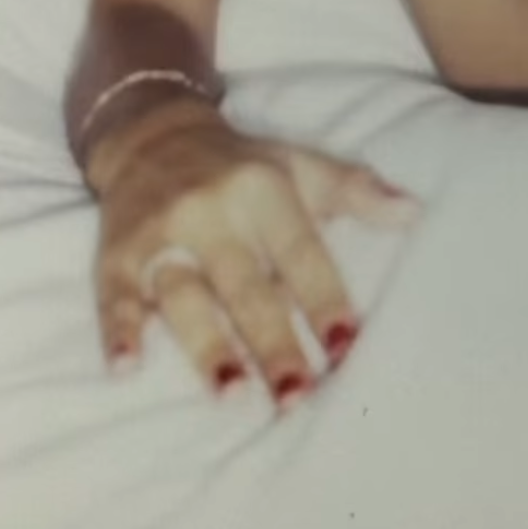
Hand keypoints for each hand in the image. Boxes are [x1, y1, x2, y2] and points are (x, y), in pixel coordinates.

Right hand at [89, 99, 421, 404]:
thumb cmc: (242, 165)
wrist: (151, 133)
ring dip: (205, 346)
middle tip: (296, 395)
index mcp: (262, 189)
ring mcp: (160, 234)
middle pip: (245, 285)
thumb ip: (357, 191)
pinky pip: (113, 294)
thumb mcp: (302, 166)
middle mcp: (210, 210)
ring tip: (231, 395)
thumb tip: (414, 212)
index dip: (324, 298)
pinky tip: (125, 368)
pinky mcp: (116, 253)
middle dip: (272, 342)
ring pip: (183, 295)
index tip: (347, 346)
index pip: (299, 252)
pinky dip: (117, 330)